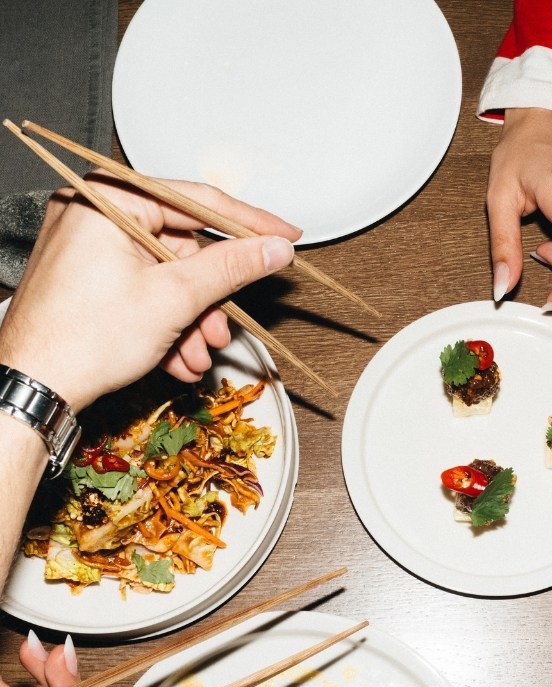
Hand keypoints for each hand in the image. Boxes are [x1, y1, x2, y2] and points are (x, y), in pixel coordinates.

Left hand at [0, 172, 299, 410]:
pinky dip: (163, 324)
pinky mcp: (86, 280)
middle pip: (180, 246)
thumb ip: (231, 267)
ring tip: (198, 353)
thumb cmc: (80, 339)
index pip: (196, 201)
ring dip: (190, 320)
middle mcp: (94, 214)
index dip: (248, 224)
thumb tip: (273, 249)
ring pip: (163, 277)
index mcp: (109, 198)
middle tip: (226, 324)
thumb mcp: (174, 299)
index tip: (282, 236)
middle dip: (208, 297)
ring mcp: (87, 248)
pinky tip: (176, 356)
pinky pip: (140, 291)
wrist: (33, 386)